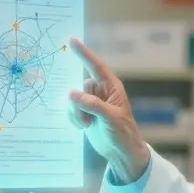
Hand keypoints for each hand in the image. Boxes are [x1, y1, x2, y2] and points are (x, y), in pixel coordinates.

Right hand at [68, 38, 150, 182]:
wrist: (121, 152)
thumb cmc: (122, 133)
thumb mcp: (110, 118)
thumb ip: (92, 105)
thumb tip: (72, 93)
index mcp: (111, 87)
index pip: (95, 66)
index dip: (83, 53)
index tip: (71, 40)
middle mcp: (100, 92)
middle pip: (80, 86)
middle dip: (79, 102)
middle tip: (87, 118)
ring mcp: (91, 103)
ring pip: (73, 99)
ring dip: (76, 113)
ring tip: (87, 124)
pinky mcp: (85, 113)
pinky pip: (71, 110)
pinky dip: (74, 118)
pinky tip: (84, 127)